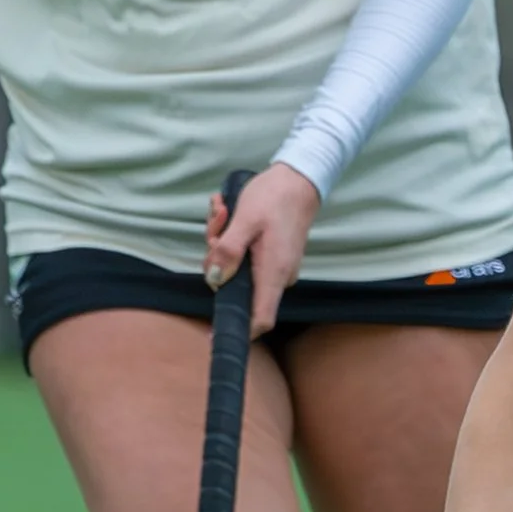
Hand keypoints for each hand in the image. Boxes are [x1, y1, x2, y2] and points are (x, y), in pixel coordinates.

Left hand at [204, 165, 319, 335]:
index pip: (260, 319)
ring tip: (222, 209)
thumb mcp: (244, 220)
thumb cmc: (274, 197)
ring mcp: (275, 266)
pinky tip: (228, 210)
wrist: (299, 178)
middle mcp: (277, 276)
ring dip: (222, 242)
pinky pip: (245, 256)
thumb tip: (214, 279)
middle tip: (216, 226)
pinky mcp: (272, 255)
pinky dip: (233, 238)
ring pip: (237, 268)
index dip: (238, 330)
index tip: (212, 333)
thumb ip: (228, 251)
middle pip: (238, 288)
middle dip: (218, 259)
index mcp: (273, 273)